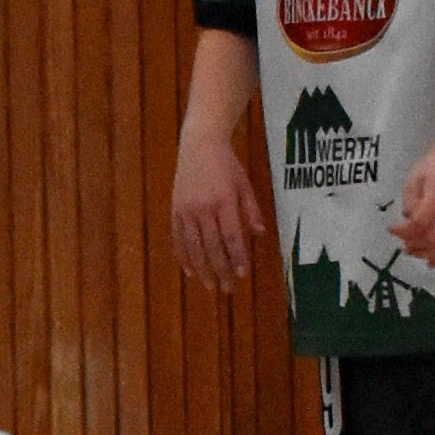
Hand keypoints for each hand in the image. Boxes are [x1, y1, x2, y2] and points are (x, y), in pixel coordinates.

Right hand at [171, 131, 268, 290]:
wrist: (199, 145)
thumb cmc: (227, 165)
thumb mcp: (245, 185)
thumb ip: (251, 210)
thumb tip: (259, 234)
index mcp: (224, 201)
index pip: (231, 236)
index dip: (237, 258)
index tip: (242, 275)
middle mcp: (203, 208)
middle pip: (212, 247)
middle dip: (220, 270)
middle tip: (227, 289)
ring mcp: (186, 210)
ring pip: (193, 247)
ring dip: (202, 269)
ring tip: (210, 286)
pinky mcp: (175, 210)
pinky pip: (178, 238)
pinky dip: (183, 256)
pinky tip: (190, 271)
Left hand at [391, 145, 434, 267]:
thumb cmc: (433, 168)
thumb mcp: (414, 179)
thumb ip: (410, 201)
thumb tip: (407, 221)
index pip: (419, 223)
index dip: (403, 231)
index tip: (391, 229)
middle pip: (432, 238)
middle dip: (414, 244)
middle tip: (402, 243)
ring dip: (428, 254)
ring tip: (413, 251)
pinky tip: (432, 262)